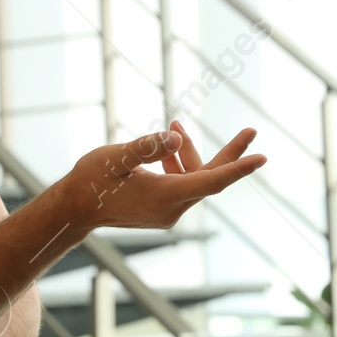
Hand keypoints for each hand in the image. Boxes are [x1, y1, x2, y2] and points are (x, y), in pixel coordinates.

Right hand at [68, 120, 264, 229]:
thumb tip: (177, 137)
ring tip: (176, 124)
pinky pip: (182, 185)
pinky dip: (179, 165)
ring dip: (189, 154)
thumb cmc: (92, 180)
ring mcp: (167, 212)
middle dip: (228, 154)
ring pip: (194, 179)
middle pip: (210, 178)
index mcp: (165, 196)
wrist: (75, 208)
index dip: (238, 168)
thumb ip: (147, 147)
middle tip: (251, 130)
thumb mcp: (116, 157)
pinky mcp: (162, 210)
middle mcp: (171, 209)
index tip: (262, 157)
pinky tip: (165, 149)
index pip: (211, 181)